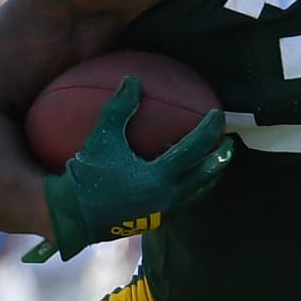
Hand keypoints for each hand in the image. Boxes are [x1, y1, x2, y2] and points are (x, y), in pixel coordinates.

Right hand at [40, 76, 232, 260]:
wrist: (70, 218)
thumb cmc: (84, 176)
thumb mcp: (101, 139)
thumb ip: (118, 109)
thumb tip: (132, 79)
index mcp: (159, 177)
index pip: (195, 149)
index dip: (209, 129)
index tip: (218, 114)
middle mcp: (167, 197)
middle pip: (206, 175)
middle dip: (221, 158)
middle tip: (230, 143)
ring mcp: (162, 212)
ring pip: (197, 193)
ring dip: (210, 176)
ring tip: (215, 163)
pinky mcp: (154, 221)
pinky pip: (182, 202)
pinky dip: (191, 188)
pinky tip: (186, 179)